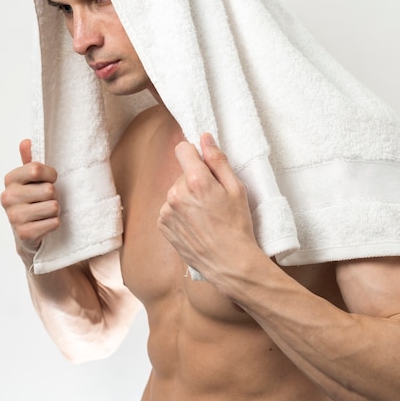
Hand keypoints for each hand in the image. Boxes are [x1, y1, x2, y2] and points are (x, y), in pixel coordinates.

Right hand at [0, 139, 59, 261]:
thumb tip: (26, 141)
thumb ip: (30, 161)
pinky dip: (54, 223)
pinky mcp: (24, 233)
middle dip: (54, 195)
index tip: (51, 179)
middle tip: (46, 199)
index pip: (36, 169)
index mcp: (10, 179)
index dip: (51, 174)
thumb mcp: (31, 180)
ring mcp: (14, 217)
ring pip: (53, 206)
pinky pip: (53, 222)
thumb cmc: (33, 200)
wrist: (28, 233)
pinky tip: (45, 223)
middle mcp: (8, 197)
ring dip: (55, 209)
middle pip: (48, 189)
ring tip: (46, 211)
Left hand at [158, 133, 259, 281]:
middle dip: (195, 181)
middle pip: (183, 173)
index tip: (204, 165)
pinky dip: (180, 213)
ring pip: (176, 192)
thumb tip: (204, 138)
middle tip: (213, 200)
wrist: (228, 263)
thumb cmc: (237, 226)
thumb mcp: (236, 189)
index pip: (183, 149)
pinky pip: (170, 208)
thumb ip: (218, 160)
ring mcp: (166, 210)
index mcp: (196, 180)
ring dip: (187, 198)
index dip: (195, 154)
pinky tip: (196, 225)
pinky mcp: (162, 225)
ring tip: (205, 216)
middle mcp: (176, 193)